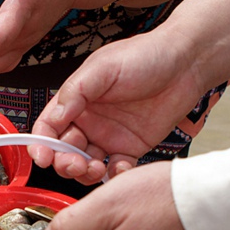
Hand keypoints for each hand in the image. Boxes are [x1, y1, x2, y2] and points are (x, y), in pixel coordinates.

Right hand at [29, 29, 205, 183]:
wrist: (188, 62)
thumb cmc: (146, 55)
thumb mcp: (103, 68)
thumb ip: (75, 92)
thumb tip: (56, 117)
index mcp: (76, 100)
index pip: (48, 127)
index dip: (41, 144)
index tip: (42, 157)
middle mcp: (88, 120)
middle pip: (64, 151)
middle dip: (64, 162)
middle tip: (75, 164)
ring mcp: (108, 136)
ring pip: (85, 165)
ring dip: (84, 172)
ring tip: (95, 168)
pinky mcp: (130, 148)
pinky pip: (115, 169)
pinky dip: (113, 174)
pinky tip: (119, 166)